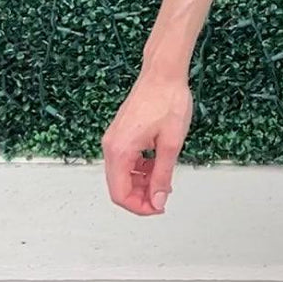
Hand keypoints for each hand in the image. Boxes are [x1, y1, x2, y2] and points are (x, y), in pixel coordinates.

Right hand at [101, 71, 193, 214]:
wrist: (163, 73)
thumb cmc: (167, 100)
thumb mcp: (171, 144)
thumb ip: (163, 175)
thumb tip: (158, 200)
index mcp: (120, 150)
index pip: (120, 194)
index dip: (139, 207)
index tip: (158, 208)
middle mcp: (111, 146)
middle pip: (118, 187)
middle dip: (140, 197)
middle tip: (163, 198)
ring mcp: (114, 139)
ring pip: (122, 175)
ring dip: (141, 183)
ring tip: (164, 180)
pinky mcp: (120, 133)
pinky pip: (125, 161)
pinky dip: (140, 169)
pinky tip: (157, 166)